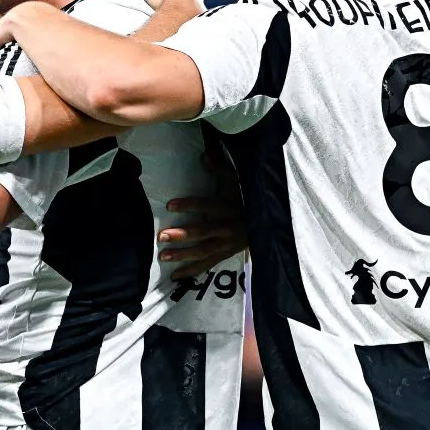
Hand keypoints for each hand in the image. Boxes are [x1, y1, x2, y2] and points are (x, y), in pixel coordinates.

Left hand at [156, 147, 247, 277]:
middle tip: (161, 236)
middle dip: (182, 235)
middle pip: (204, 232)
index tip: (169, 205)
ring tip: (163, 255)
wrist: (267, 225)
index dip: (190, 205)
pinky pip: (207, 265)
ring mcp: (227, 244)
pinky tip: (175, 275)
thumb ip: (220, 169)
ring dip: (183, 255)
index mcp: (228, 208)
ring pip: (204, 251)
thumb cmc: (244, 201)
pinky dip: (192, 271)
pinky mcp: (225, 255)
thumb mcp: (235, 184)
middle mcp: (228, 227)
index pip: (207, 205)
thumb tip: (203, 154)